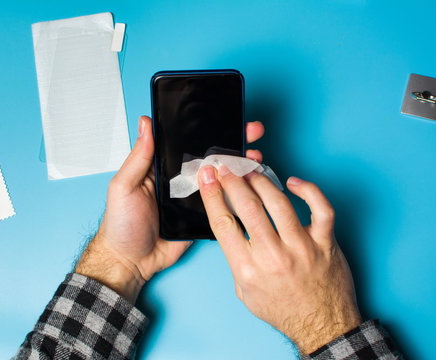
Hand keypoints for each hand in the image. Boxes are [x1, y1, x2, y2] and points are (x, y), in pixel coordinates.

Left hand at [76, 116, 264, 302]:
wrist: (131, 261)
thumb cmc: (121, 224)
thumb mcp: (124, 186)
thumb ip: (138, 157)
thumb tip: (145, 123)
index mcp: (162, 167)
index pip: (187, 141)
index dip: (207, 128)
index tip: (227, 115)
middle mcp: (181, 179)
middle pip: (210, 156)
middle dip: (234, 141)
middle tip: (252, 131)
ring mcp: (194, 198)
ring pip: (221, 177)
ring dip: (240, 165)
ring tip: (256, 155)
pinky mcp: (204, 217)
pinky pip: (223, 203)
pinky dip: (238, 193)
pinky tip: (253, 182)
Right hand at [197, 168, 361, 354]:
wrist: (321, 327)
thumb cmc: (283, 309)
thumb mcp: (245, 292)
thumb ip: (236, 259)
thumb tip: (230, 225)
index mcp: (248, 270)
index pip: (223, 223)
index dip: (212, 195)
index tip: (207, 177)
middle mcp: (273, 257)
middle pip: (247, 207)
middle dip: (232, 181)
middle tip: (227, 168)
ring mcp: (302, 248)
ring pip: (279, 202)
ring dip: (261, 181)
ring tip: (252, 172)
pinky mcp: (325, 243)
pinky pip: (320, 208)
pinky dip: (308, 190)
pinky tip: (293, 182)